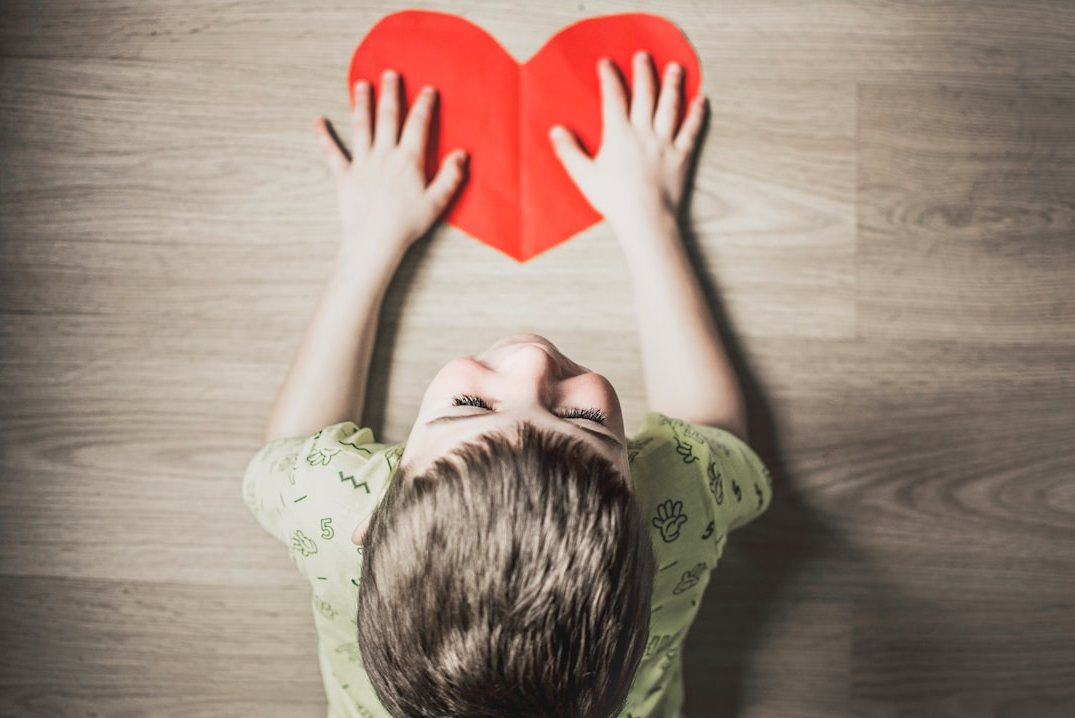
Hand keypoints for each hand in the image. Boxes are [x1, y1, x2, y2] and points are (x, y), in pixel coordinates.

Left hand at [315, 70, 466, 266]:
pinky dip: (323, 136)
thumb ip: (450, 176)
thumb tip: (462, 154)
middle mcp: (384, 155)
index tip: (427, 90)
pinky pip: (331, 152)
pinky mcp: (344, 176)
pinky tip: (318, 121)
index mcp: (408, 160)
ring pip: (361, 126)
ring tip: (361, 85)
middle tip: (390, 74)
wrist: (375, 241)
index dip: (424, 104)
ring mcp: (362, 164)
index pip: (418, 124)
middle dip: (390, 93)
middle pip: (387, 116)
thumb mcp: (437, 202)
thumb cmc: (407, 224)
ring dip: (361, 103)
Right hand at [549, 51, 705, 236]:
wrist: (646, 219)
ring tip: (676, 68)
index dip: (610, 78)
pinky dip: (697, 114)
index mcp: (619, 135)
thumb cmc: (614, 200)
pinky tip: (701, 100)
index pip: (613, 98)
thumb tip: (556, 130)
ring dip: (673, 85)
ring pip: (670, 106)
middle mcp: (644, 133)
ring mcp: (665, 143)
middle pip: (645, 95)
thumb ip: (569, 151)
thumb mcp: (584, 176)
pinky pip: (691, 130)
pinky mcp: (681, 156)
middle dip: (644, 72)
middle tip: (644, 55)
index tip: (607, 63)